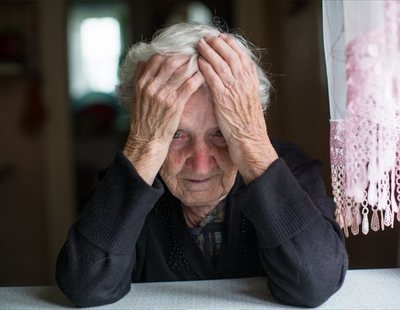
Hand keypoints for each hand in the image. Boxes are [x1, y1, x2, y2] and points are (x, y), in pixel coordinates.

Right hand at [123, 54, 203, 184]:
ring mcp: (163, 95)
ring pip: (181, 71)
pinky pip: (189, 85)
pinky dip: (197, 78)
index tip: (180, 54)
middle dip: (184, 56)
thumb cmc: (143, 120)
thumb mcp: (135, 96)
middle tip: (194, 56)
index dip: (170, 53)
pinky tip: (202, 77)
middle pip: (170, 61)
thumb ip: (139, 78)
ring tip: (201, 64)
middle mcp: (151, 86)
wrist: (147, 141)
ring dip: (193, 65)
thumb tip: (144, 61)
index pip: (156, 59)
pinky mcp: (175, 105)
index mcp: (141, 83)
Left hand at [197, 34, 277, 182]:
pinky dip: (205, 67)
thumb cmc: (248, 124)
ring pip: (221, 63)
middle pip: (231, 54)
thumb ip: (245, 85)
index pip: (242, 55)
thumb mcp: (250, 100)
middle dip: (218, 43)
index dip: (231, 44)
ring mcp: (234, 89)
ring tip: (200, 45)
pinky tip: (198, 61)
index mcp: (251, 81)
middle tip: (208, 37)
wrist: (250, 140)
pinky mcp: (223, 98)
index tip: (222, 38)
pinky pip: (213, 77)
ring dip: (209, 51)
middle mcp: (244, 82)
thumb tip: (238, 75)